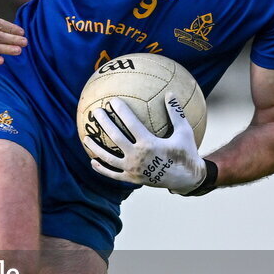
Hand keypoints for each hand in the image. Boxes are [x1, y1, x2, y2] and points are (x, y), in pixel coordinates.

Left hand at [83, 92, 206, 192]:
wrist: (187, 180)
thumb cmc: (185, 153)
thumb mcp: (184, 132)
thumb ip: (176, 112)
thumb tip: (170, 93)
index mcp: (149, 144)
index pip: (130, 123)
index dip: (121, 111)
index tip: (112, 100)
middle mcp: (137, 157)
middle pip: (115, 137)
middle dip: (103, 123)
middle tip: (95, 112)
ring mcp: (133, 170)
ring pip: (108, 157)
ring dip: (96, 147)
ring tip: (85, 137)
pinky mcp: (131, 179)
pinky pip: (113, 174)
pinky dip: (102, 169)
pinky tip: (92, 161)